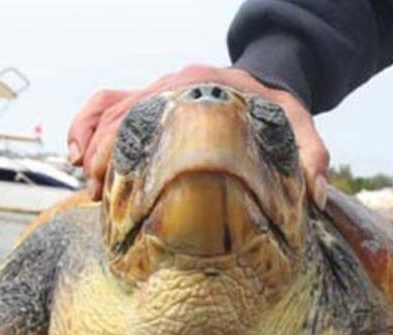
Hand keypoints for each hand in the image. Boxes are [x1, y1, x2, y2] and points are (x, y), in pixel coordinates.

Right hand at [67, 65, 328, 207]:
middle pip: (122, 113)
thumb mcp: (300, 127)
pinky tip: (78, 158)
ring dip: (90, 144)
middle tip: (99, 197)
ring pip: (108, 109)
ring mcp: (157, 90)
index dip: (131, 147)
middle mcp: (173, 85)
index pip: (156, 112)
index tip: (118, 185)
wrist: (266, 79)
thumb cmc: (277, 108)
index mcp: (205, 88)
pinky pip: (106, 103)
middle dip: (103, 155)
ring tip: (89, 187)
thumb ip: (312, 157)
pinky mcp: (149, 99)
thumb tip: (314, 195)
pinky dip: (86, 125)